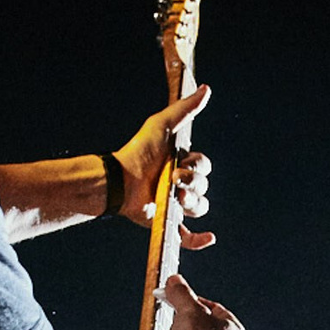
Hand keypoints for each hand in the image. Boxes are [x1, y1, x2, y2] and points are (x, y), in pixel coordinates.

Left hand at [112, 85, 213, 247]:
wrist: (121, 180)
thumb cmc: (138, 152)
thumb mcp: (162, 126)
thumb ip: (185, 109)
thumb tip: (206, 89)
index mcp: (181, 162)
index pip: (205, 166)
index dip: (198, 167)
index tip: (181, 164)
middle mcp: (180, 183)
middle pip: (204, 186)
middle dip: (193, 184)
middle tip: (174, 181)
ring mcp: (174, 204)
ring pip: (200, 207)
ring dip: (192, 203)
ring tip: (174, 200)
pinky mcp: (167, 222)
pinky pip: (188, 236)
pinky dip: (199, 240)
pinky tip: (209, 238)